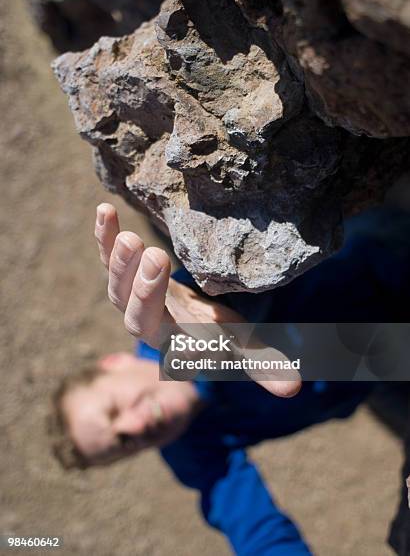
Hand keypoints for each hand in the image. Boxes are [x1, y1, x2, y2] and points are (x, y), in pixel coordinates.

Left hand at [94, 203, 300, 397]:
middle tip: (156, 260)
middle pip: (139, 316)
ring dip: (121, 263)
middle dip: (146, 292)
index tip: (190, 352)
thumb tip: (294, 391)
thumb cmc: (209, 328)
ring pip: (117, 286)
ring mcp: (130, 297)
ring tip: (128, 238)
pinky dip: (104, 236)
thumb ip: (261, 364)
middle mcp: (149, 324)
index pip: (178, 355)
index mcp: (178, 344)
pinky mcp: (121, 272)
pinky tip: (104, 210)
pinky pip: (107, 255)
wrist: (176, 313)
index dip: (183, 354)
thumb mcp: (238, 342)